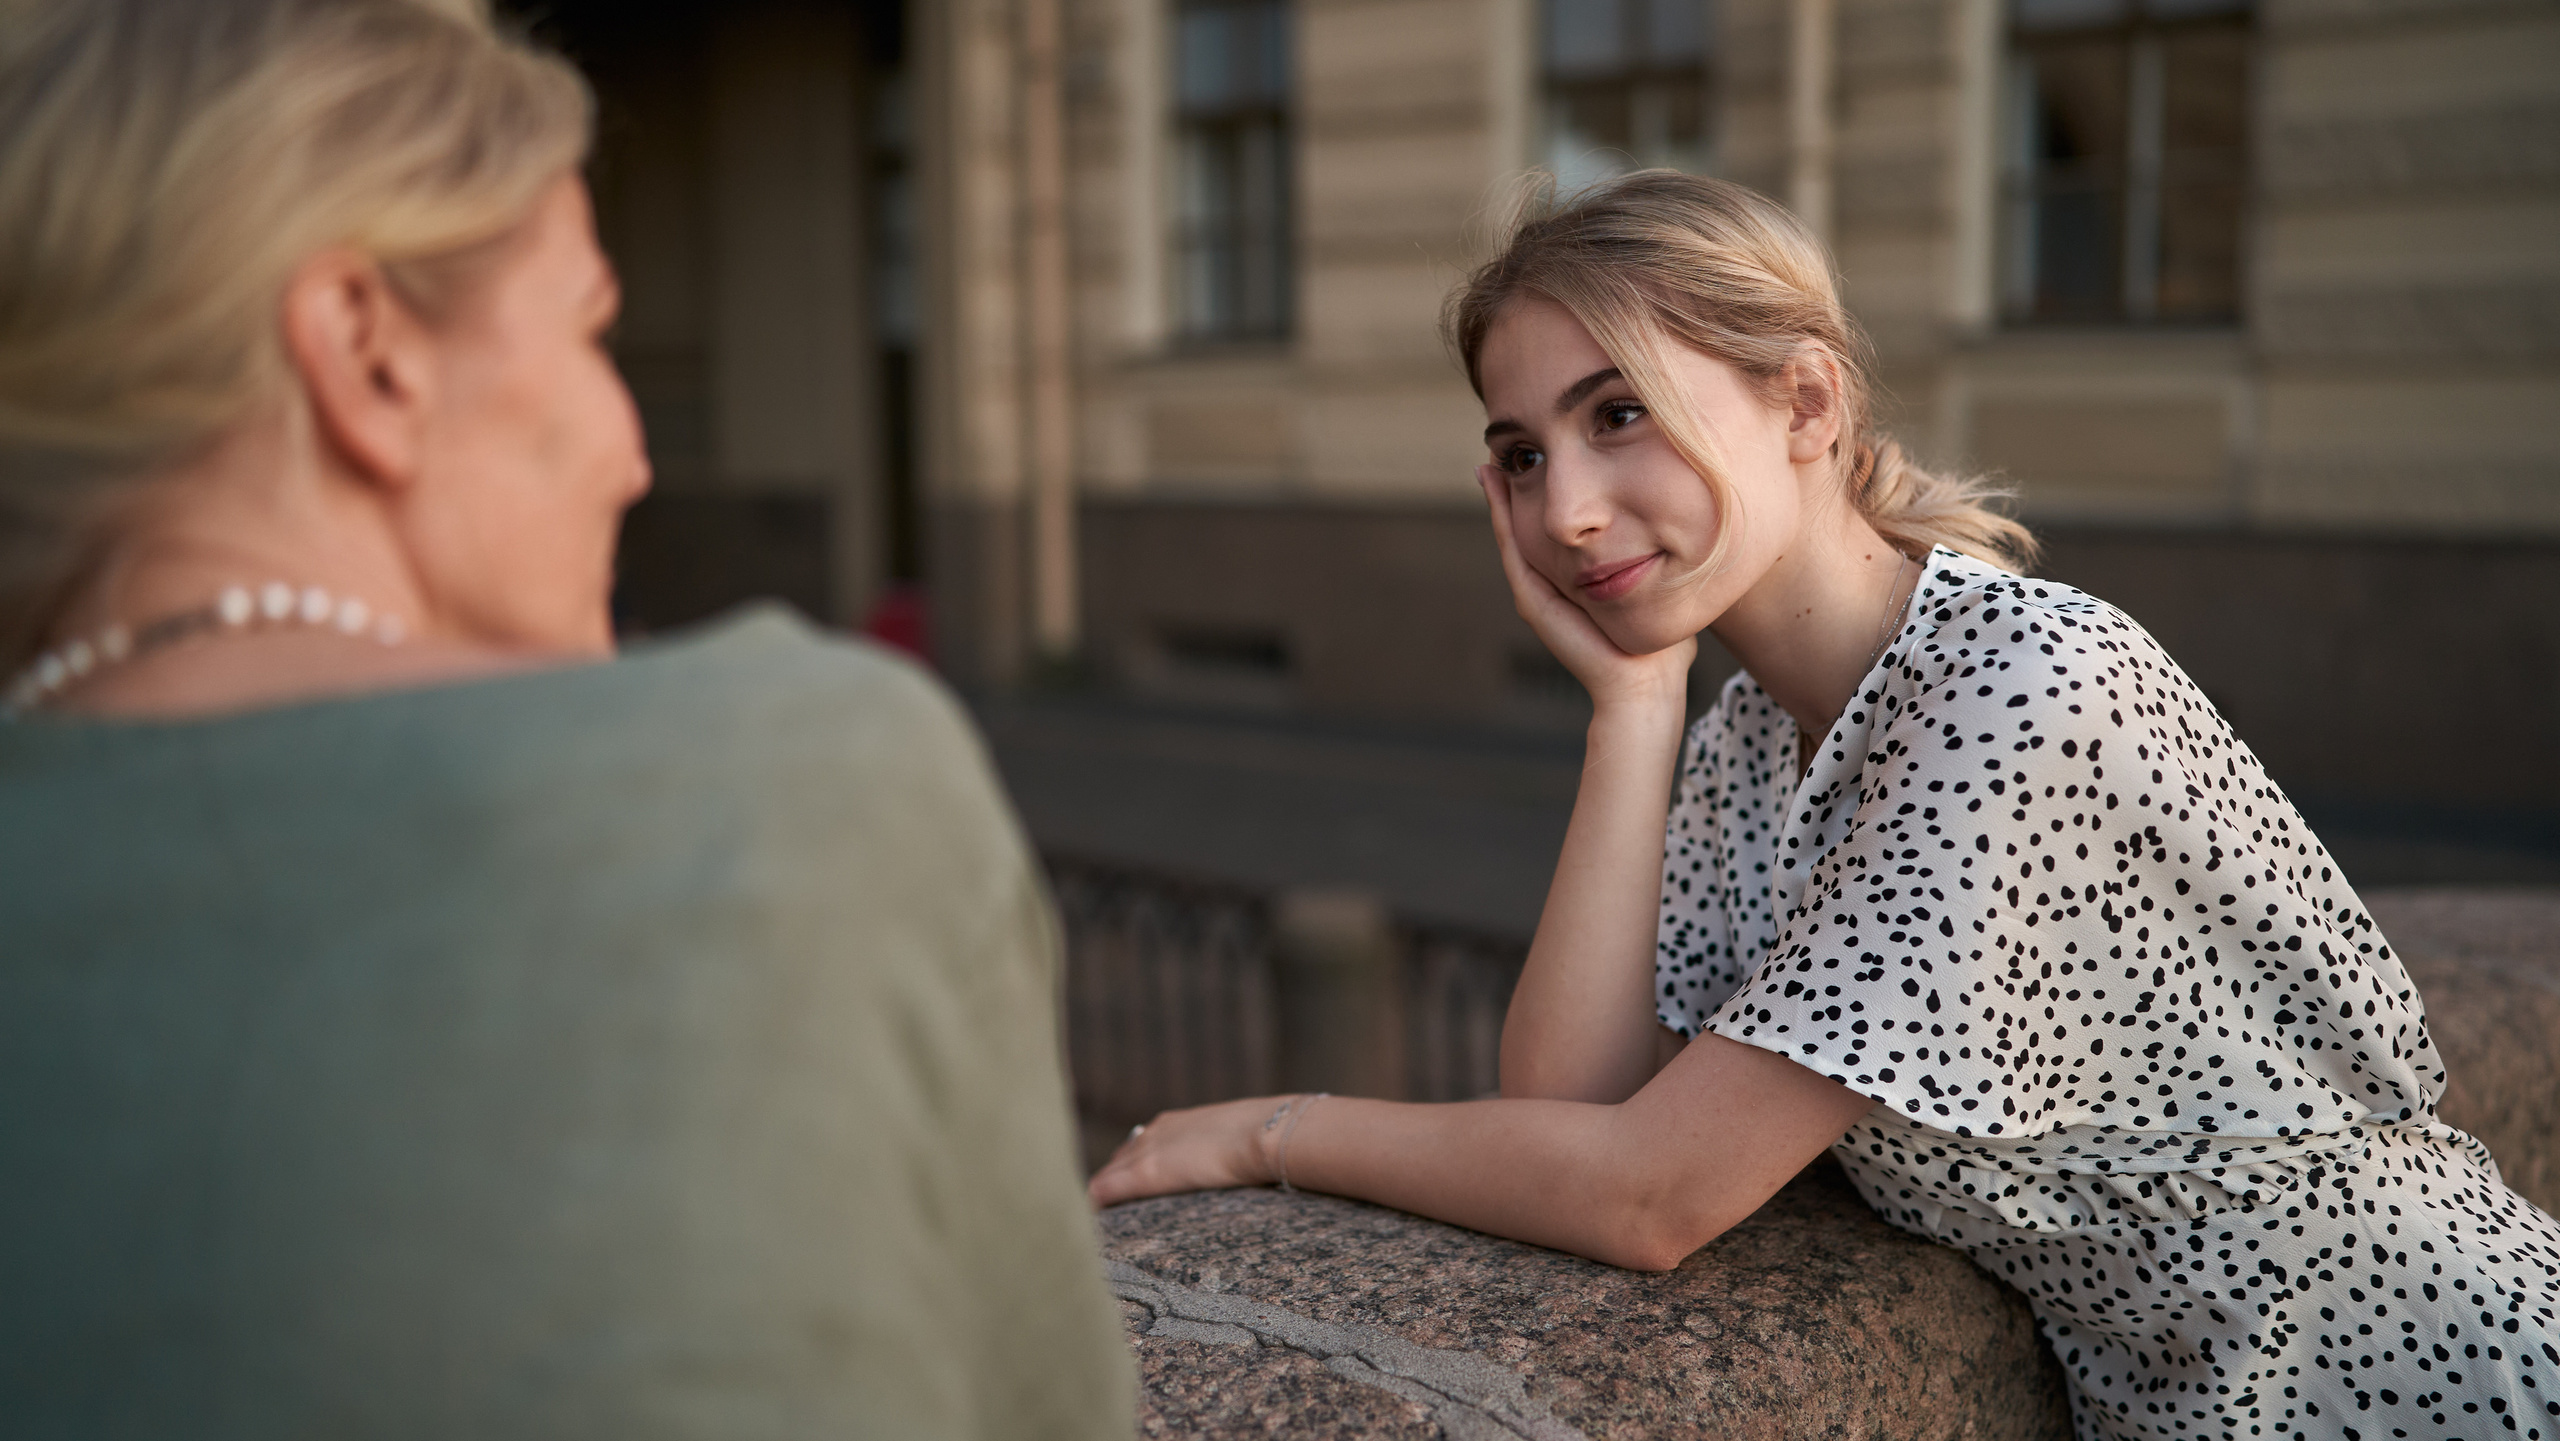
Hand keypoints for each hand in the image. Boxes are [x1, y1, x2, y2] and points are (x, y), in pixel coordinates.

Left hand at [1087, 1095, 1290, 1207]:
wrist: (1267, 1133)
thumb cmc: (1267, 1139)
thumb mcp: (1242, 1143)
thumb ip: (1233, 1154)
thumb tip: (1248, 1168)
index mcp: (1177, 1124)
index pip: (1142, 1146)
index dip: (1131, 1168)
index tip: (1125, 1187)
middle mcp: (1156, 1132)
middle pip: (1121, 1158)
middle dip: (1112, 1181)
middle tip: (1103, 1208)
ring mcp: (1149, 1150)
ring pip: (1110, 1173)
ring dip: (1103, 1194)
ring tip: (1090, 1219)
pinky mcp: (1147, 1172)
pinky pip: (1106, 1188)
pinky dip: (1094, 1204)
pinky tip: (1085, 1220)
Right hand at [1476, 468, 1695, 715]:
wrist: (1648, 684)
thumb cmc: (1664, 643)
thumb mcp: (1662, 584)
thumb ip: (1663, 559)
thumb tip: (1690, 529)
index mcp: (1579, 579)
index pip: (1559, 529)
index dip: (1550, 491)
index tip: (1550, 454)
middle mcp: (1554, 584)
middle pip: (1528, 524)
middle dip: (1519, 486)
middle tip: (1506, 446)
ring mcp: (1540, 592)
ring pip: (1513, 532)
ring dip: (1500, 495)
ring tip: (1491, 458)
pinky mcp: (1535, 602)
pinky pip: (1513, 549)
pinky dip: (1501, 516)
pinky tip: (1495, 485)